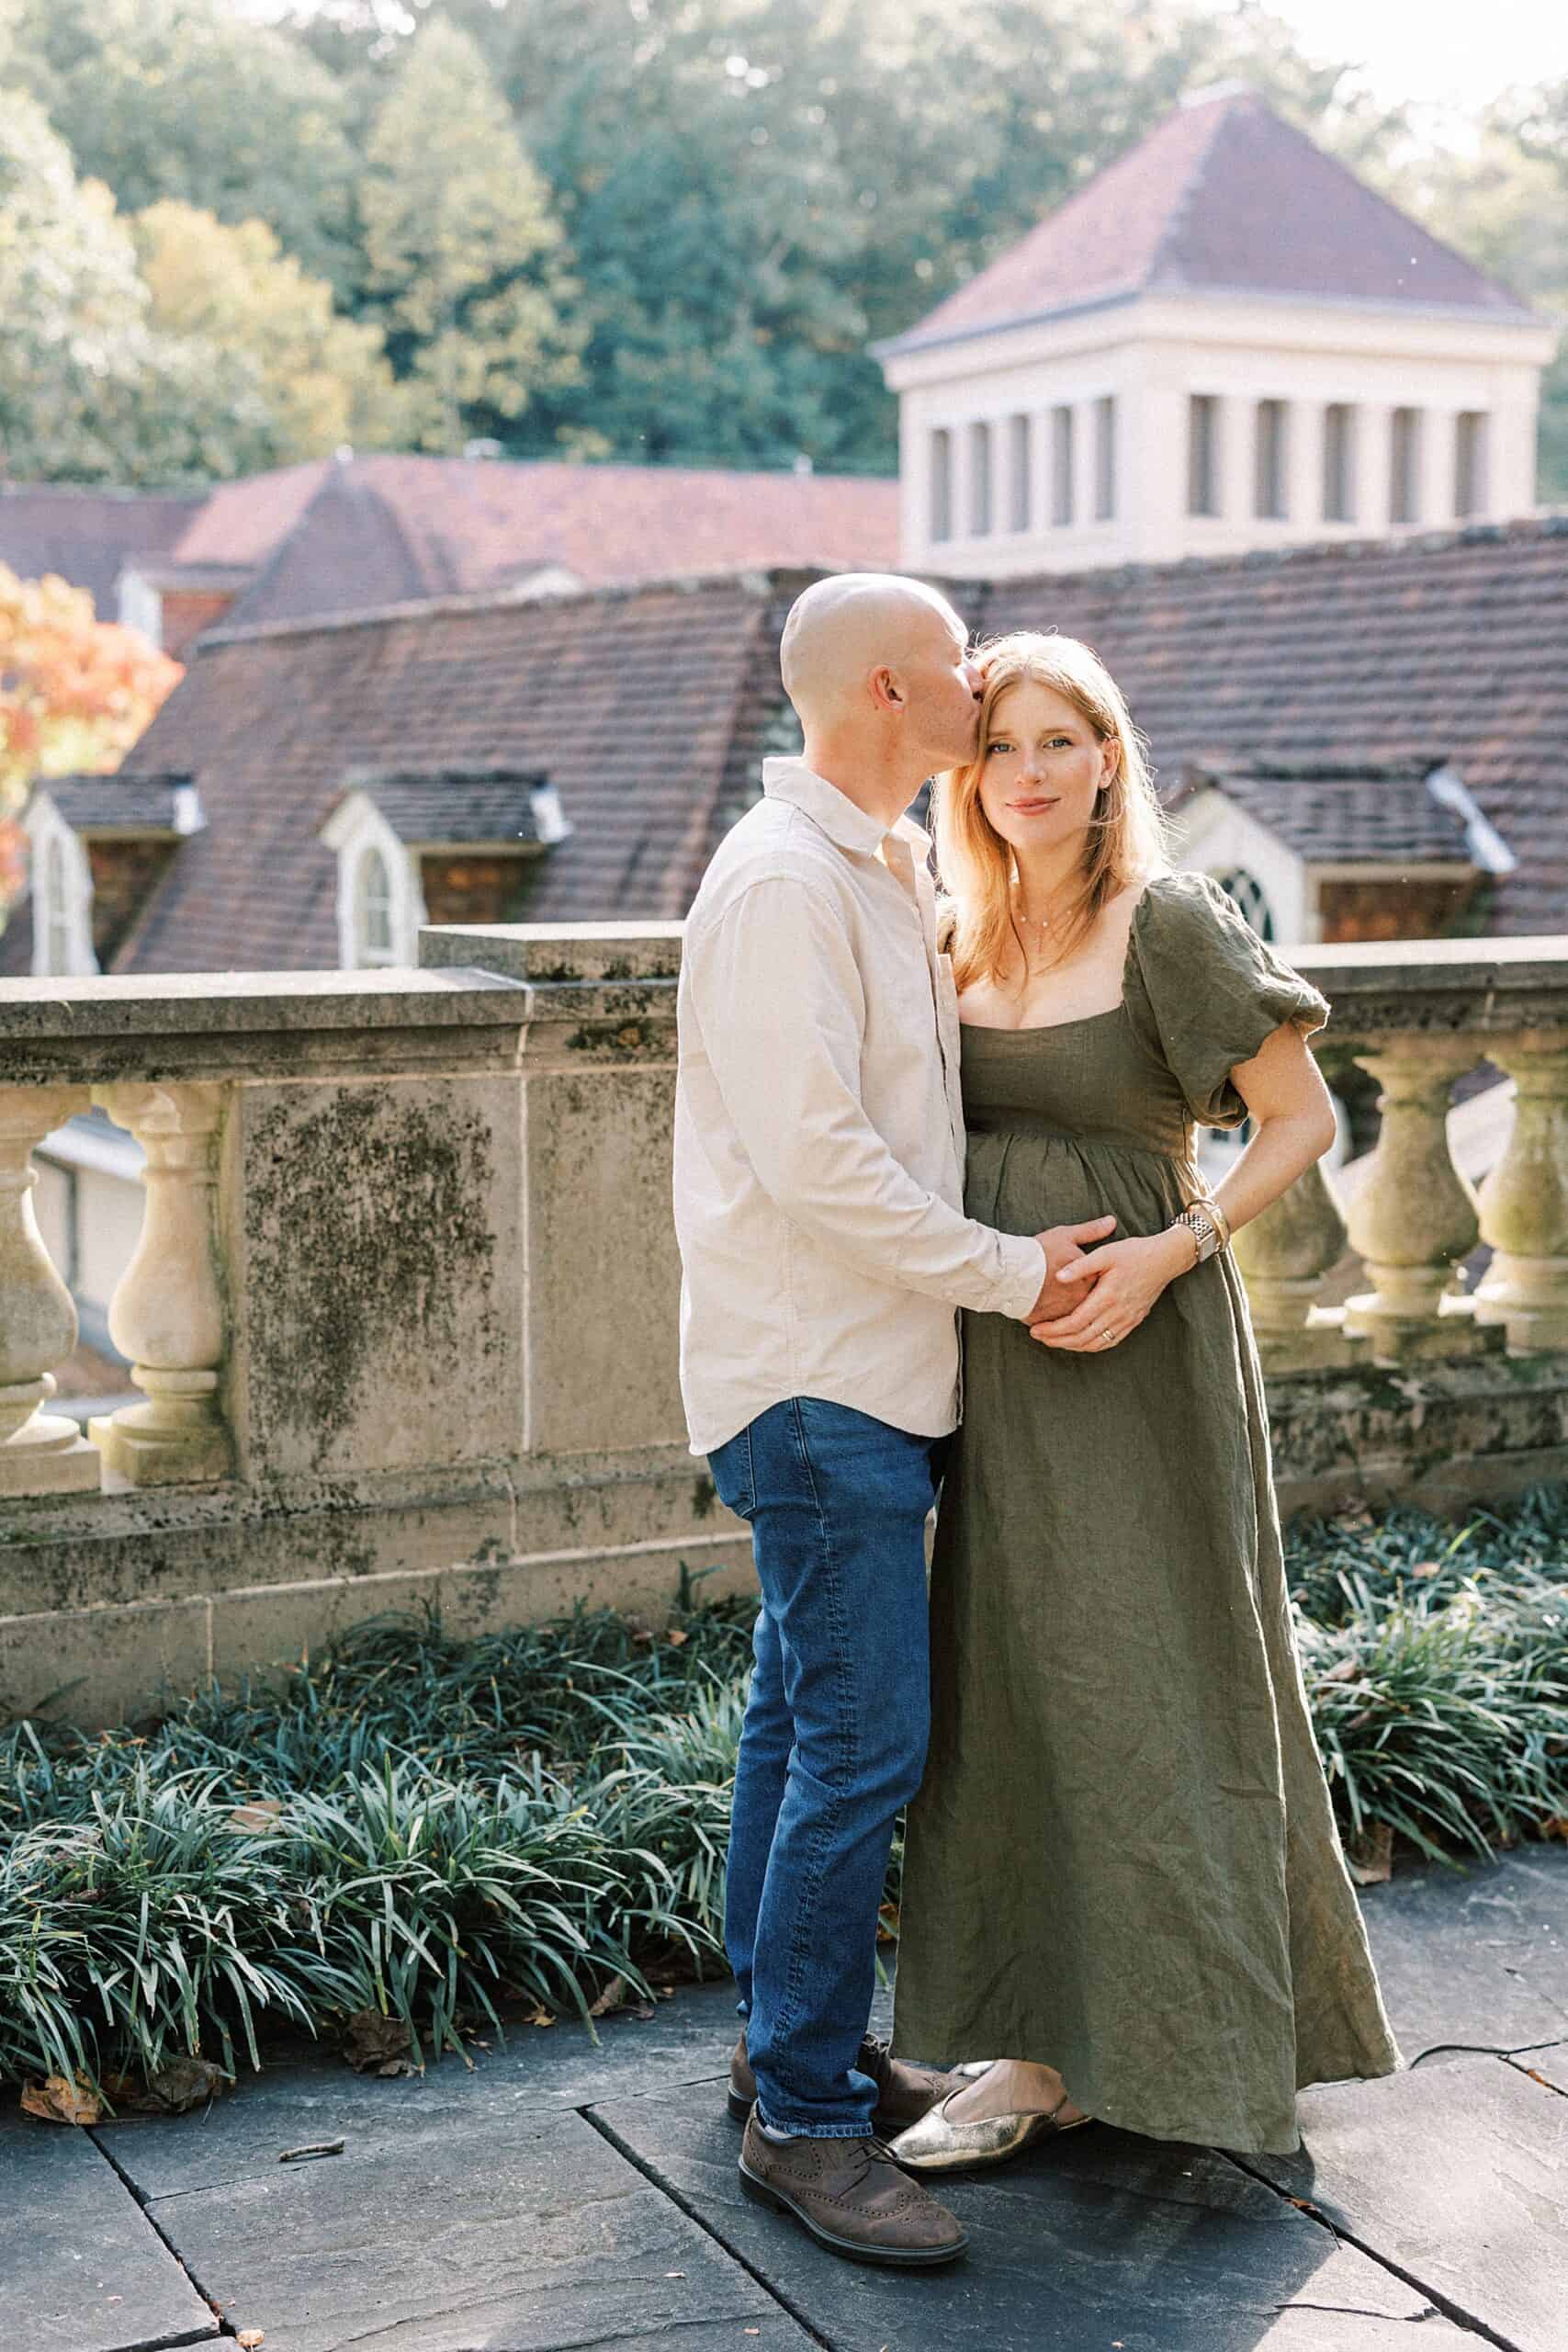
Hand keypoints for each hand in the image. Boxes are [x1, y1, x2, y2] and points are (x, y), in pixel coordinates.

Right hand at [1024, 1216, 1116, 1322]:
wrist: (1013, 1271)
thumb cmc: (1040, 1251)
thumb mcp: (1067, 1236)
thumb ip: (1092, 1231)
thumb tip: (1112, 1221)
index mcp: (1089, 1280)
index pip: (1100, 1285)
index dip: (1089, 1280)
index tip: (1080, 1278)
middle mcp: (1081, 1300)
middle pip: (1085, 1304)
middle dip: (1078, 1301)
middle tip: (1064, 1294)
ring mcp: (1065, 1313)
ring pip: (1071, 1318)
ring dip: (1065, 1315)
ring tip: (1053, 1306)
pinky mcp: (1048, 1323)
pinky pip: (1055, 1328)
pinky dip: (1052, 1325)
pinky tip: (1046, 1318)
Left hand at [1030, 1229, 1193, 1351]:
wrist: (1165, 1259)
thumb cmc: (1134, 1253)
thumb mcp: (1106, 1253)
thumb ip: (1081, 1266)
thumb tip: (1058, 1277)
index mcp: (1108, 1297)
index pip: (1075, 1322)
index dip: (1053, 1329)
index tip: (1036, 1329)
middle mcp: (1118, 1313)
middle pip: (1082, 1337)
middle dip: (1057, 1340)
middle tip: (1038, 1337)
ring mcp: (1128, 1320)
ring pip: (1096, 1343)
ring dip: (1072, 1346)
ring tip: (1053, 1341)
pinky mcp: (1134, 1322)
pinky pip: (1110, 1342)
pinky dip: (1091, 1346)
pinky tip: (1079, 1342)